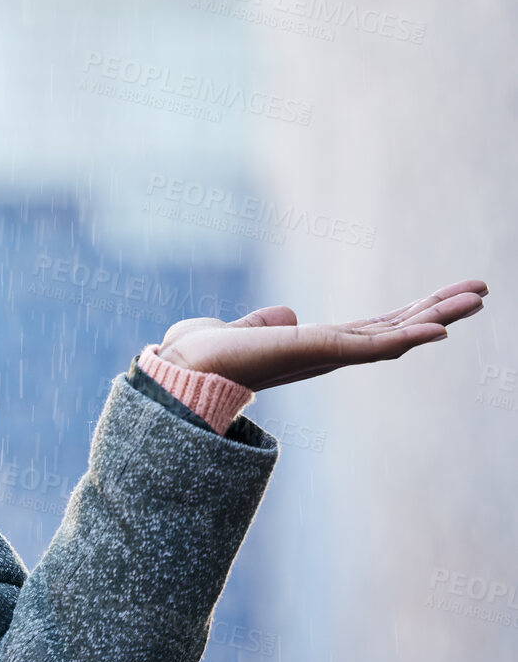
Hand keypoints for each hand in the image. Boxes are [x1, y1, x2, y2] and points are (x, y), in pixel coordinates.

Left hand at [154, 278, 487, 391]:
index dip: (409, 313)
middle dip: (438, 310)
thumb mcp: (240, 330)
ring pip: (395, 335)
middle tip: (481, 290)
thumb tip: (286, 314)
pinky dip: (407, 337)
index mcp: (313, 345)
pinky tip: (440, 327)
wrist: (179, 371)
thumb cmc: (199, 356)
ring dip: (437, 316)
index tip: (443, 297)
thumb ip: (265, 323)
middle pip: (394, 328)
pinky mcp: (318, 353)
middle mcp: (326, 353)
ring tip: (478, 297)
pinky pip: (372, 348)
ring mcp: (325, 355)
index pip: (373, 328)